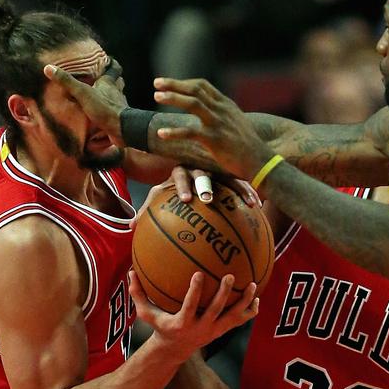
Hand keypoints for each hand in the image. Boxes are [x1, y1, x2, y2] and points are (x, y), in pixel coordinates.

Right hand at [43, 59, 127, 144]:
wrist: (121, 128)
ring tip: (101, 96)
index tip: (108, 60)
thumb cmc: (104, 108)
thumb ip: (67, 82)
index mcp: (109, 83)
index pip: (115, 68)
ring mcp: (120, 105)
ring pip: (117, 96)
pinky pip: (115, 111)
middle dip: (113, 80)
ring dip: (112, 95)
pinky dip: (111, 111)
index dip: (112, 64)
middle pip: (118, 82)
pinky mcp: (120, 118)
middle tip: (103, 79)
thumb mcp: (82, 93)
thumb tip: (49, 68)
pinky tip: (104, 114)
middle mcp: (116, 92)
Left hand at [130, 170, 258, 228]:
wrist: (187, 160)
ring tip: (246, 202)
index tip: (185, 199)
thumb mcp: (160, 194)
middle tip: (208, 199)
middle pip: (203, 173)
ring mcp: (215, 169)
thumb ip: (148, 208)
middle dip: (205, 185)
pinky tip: (257, 205)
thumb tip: (132, 227)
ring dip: (236, 189)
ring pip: (227, 177)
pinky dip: (247, 193)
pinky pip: (239, 183)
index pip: (179, 175)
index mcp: (180, 170)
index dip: (182, 186)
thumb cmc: (172, 186)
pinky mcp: (228, 174)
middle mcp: (198, 167)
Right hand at [130, 270, 257, 363]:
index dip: (195, 291)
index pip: (190, 306)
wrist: (175, 350)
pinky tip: (257, 298)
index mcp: (183, 323)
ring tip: (253, 285)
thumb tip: (131, 272)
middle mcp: (201, 328)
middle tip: (231, 275)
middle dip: (224, 293)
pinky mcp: (223, 331)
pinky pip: (240, 321)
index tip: (199, 273)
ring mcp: (214, 331)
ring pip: (233, 316)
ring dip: (244, 301)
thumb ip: (138, 294)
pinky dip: (250, 311)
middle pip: (216, 310)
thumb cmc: (160, 326)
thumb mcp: (146, 314)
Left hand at [153, 78, 274, 180]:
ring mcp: (218, 123)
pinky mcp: (215, 140)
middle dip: (174, 85)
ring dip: (173, 98)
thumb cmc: (247, 145)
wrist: (260, 161)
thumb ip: (222, 114)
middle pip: (195, 89)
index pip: (202, 85)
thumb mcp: (236, 123)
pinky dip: (174, 132)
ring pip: (193, 103)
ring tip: (156, 97)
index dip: (183, 82)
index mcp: (226, 105)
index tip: (167, 83)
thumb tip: (207, 112)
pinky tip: (161, 134)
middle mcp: (221, 110)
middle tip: (156, 83)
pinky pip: (190, 132)